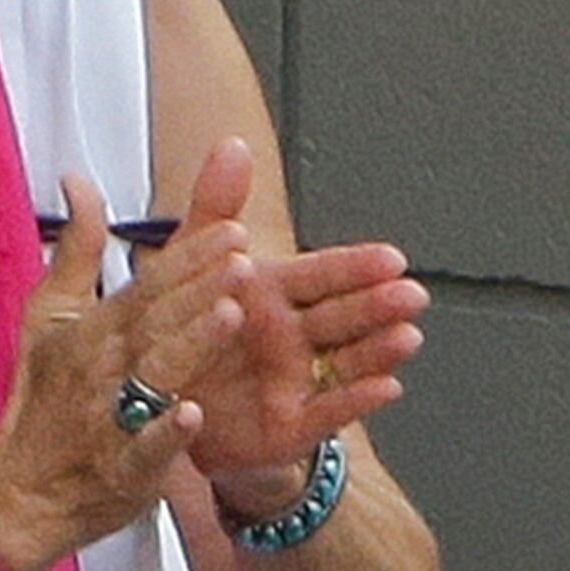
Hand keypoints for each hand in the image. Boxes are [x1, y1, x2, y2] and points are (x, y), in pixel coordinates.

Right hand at [0, 166, 249, 570]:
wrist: (19, 494)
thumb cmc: (41, 402)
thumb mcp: (49, 318)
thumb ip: (76, 249)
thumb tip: (78, 179)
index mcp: (95, 330)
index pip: (147, 285)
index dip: (188, 258)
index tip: (231, 230)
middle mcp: (104, 368)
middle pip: (158, 322)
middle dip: (199, 289)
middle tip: (242, 258)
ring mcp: (111, 420)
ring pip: (156, 376)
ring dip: (191, 346)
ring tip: (231, 315)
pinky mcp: (121, 470)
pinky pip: (143, 451)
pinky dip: (164, 435)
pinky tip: (192, 415)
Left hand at [172, 140, 427, 511]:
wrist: (160, 408)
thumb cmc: (185, 332)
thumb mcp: (188, 269)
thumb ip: (213, 210)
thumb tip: (231, 145)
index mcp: (274, 294)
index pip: (321, 274)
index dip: (353, 267)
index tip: (390, 257)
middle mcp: (294, 335)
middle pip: (344, 316)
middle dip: (379, 304)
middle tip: (410, 292)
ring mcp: (298, 379)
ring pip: (347, 361)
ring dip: (380, 349)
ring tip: (406, 337)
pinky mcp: (291, 425)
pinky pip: (327, 411)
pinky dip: (356, 400)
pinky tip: (387, 387)